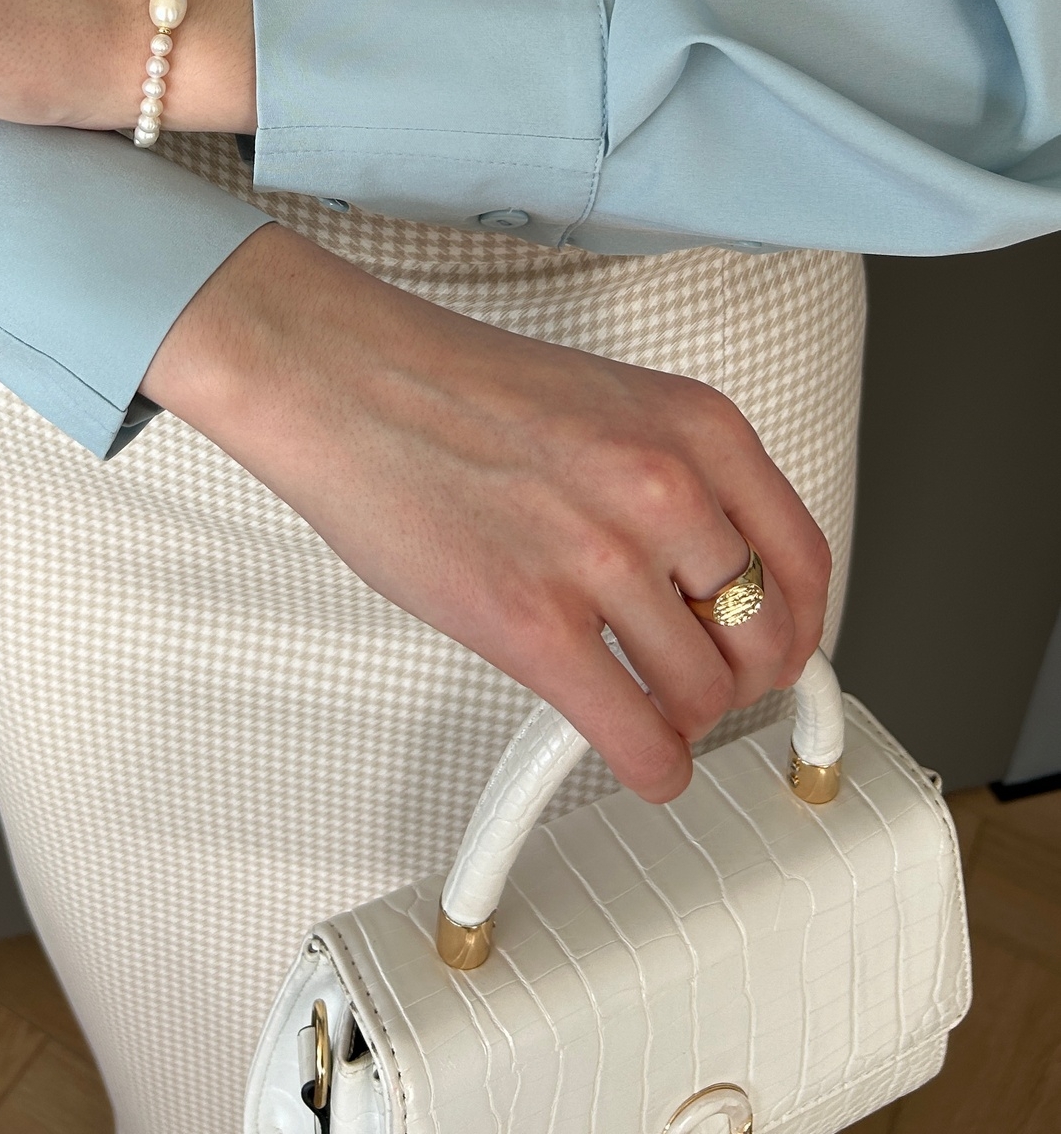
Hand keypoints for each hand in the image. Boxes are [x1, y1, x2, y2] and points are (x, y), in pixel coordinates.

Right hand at [145, 225, 831, 801]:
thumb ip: (675, 477)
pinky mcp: (531, 623)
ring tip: (647, 709)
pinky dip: (652, 768)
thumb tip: (719, 576)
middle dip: (739, 679)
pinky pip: (638, 737)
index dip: (796, 627)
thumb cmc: (450, 388)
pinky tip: (635, 755)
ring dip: (682, 720)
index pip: (803, 560)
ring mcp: (600, 556)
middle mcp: (664, 486)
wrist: (343, 377)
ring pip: (704, 695)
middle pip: (765, 638)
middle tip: (701, 684)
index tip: (778, 652)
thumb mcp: (606, 402)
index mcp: (694, 425)